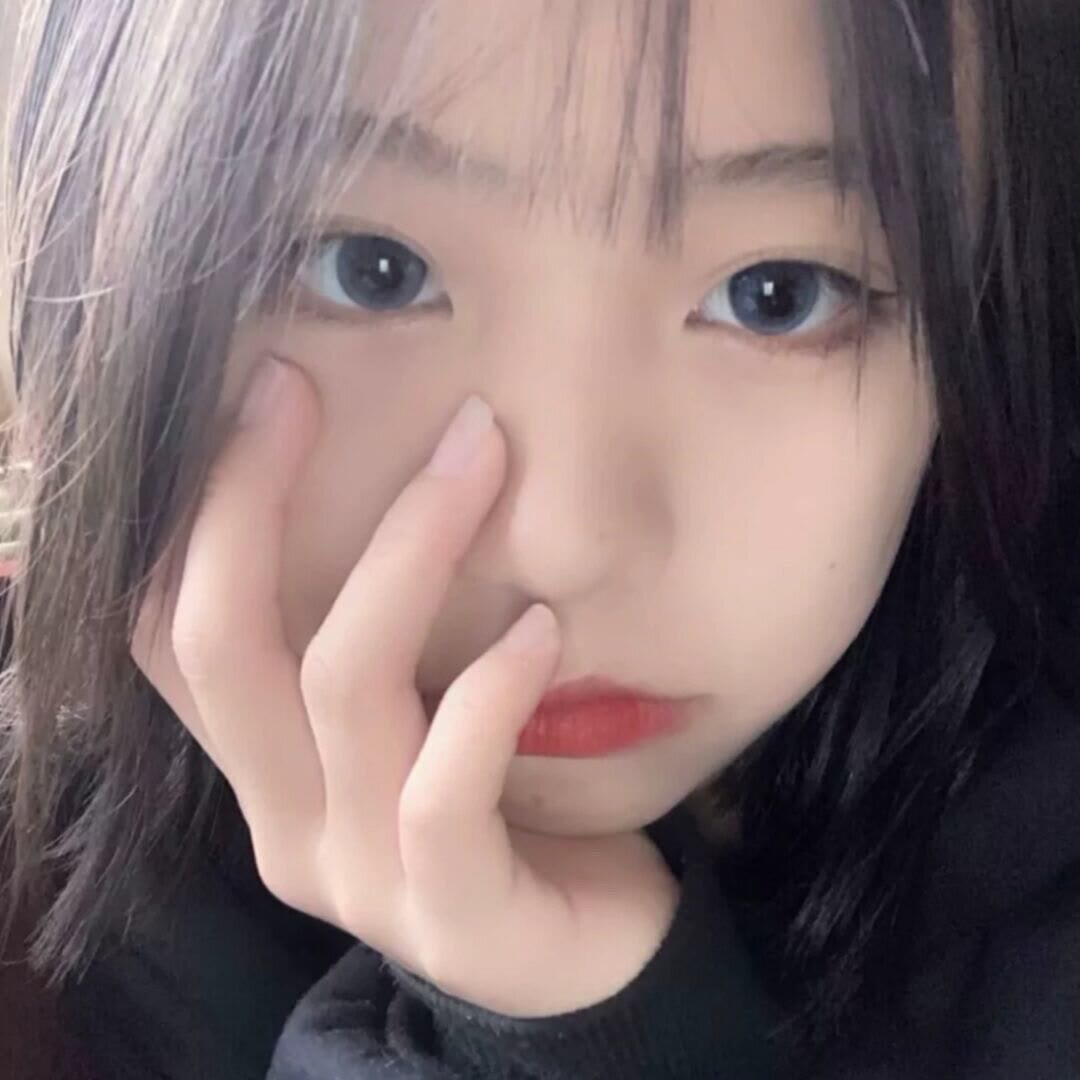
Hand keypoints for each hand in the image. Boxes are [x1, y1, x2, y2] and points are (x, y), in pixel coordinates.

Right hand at [131, 357, 679, 1018]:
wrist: (589, 949)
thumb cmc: (512, 806)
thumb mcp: (422, 715)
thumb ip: (384, 640)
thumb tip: (388, 481)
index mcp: (270, 772)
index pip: (172, 637)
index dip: (197, 513)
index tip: (265, 394)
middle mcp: (287, 826)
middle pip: (222, 645)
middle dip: (249, 501)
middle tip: (304, 389)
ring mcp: (361, 880)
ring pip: (342, 688)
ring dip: (409, 553)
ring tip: (479, 456)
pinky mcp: (451, 915)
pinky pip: (444, 788)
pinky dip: (489, 692)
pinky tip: (540, 627)